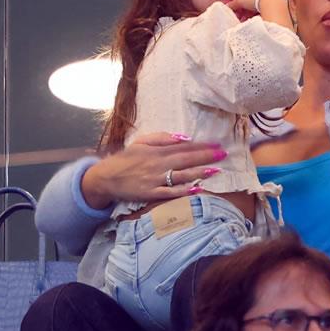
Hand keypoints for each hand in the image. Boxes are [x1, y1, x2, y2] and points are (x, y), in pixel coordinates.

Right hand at [82, 132, 224, 209]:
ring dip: (199, 173)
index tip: (217, 144)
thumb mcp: (142, 142)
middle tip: (223, 154)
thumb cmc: (126, 158)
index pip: (184, 147)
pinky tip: (197, 189)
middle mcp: (158, 165)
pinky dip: (183, 191)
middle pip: (186, 160)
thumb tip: (185, 137)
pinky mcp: (151, 194)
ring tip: (216, 170)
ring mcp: (155, 180)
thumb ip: (163, 137)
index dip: (202, 146)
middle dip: (206, 157)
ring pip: (181, 176)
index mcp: (157, 151)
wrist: (106, 177)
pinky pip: (170, 193)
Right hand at [224, 0, 272, 17]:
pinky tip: (248, 19)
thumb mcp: (239, 1)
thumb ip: (232, 4)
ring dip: (243, 11)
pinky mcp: (265, 1)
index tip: (229, 3)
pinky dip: (250, 13)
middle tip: (234, 13)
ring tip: (241, 19)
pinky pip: (255, 7)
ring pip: (248, 3)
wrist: (272, 3)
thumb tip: (228, 7)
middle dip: (237, 6)